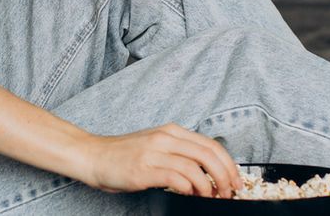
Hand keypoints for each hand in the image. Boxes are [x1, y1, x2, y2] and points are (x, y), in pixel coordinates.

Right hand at [79, 123, 244, 197]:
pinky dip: (190, 189)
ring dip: (210, 186)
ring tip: (210, 197)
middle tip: (229, 192)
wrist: (93, 156)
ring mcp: (154, 152)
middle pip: (209, 154)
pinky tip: (190, 194)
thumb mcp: (155, 146)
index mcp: (171, 131)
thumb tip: (207, 173)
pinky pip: (177, 178)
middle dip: (226, 176)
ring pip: (197, 167)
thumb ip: (178, 153)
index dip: (229, 164)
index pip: (211, 144)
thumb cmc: (123, 155)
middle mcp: (165, 138)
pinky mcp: (145, 169)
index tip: (236, 181)